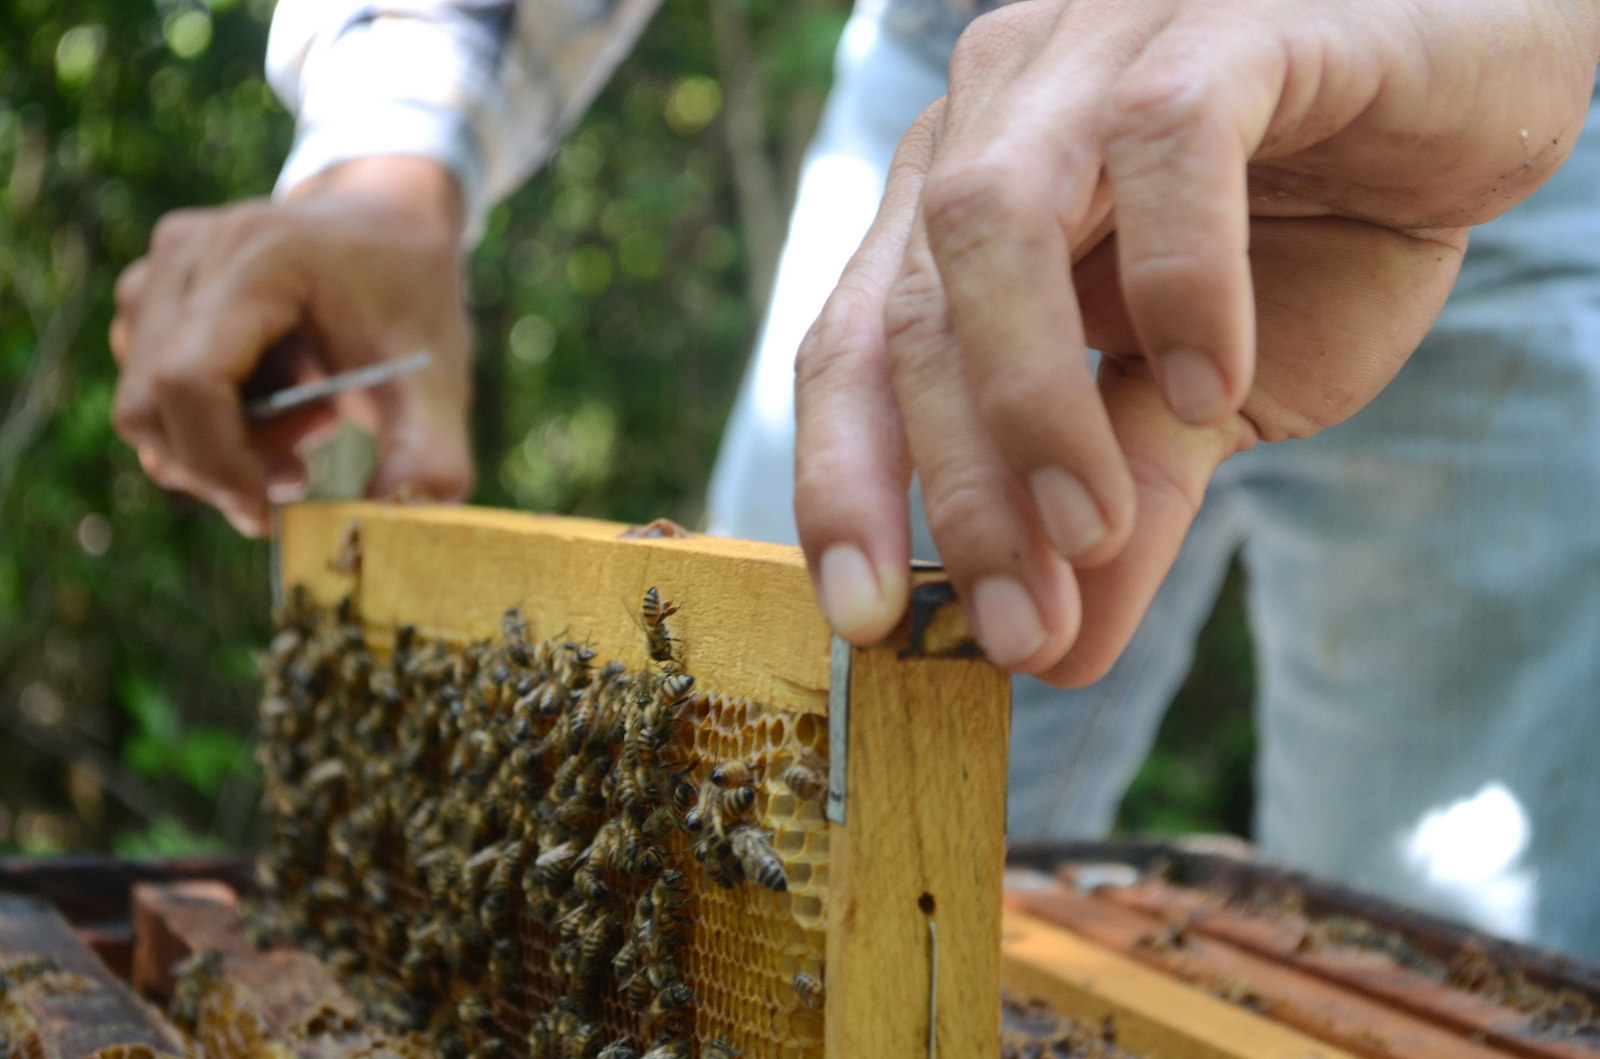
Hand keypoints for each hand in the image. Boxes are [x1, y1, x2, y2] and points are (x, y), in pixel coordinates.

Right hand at [110, 156, 474, 535]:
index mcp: (261, 257)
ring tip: (308, 416)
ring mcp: (160, 267)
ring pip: (144, 405)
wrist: (391, 226)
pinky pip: (147, 385)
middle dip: (222, 464)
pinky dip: (206, 420)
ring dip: (220, 443)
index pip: (189, 382)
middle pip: (151, 405)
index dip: (217, 464)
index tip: (269, 512)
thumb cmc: (414, 300)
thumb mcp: (440, 379)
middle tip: (304, 467)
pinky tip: (278, 398)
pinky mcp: (150, 288)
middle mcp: (191, 252)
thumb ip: (430, 455)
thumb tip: (395, 525)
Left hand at [794, 0, 1599, 682]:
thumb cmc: (1312, 244)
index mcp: (956, 211)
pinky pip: (1166, 144)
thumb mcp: (1202, 407)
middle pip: (911, 313)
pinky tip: (1217, 385)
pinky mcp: (1222, 29)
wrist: (1464, 109)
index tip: (869, 621)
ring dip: (1027, 400)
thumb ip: (1123, 506)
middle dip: (956, 490)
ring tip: (1088, 530)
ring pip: (991, 220)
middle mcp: (993, 123)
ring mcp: (1091, 60)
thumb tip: (1055, 652)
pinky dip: (1179, 280)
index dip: (842, 482)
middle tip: (1017, 628)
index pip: (851, 349)